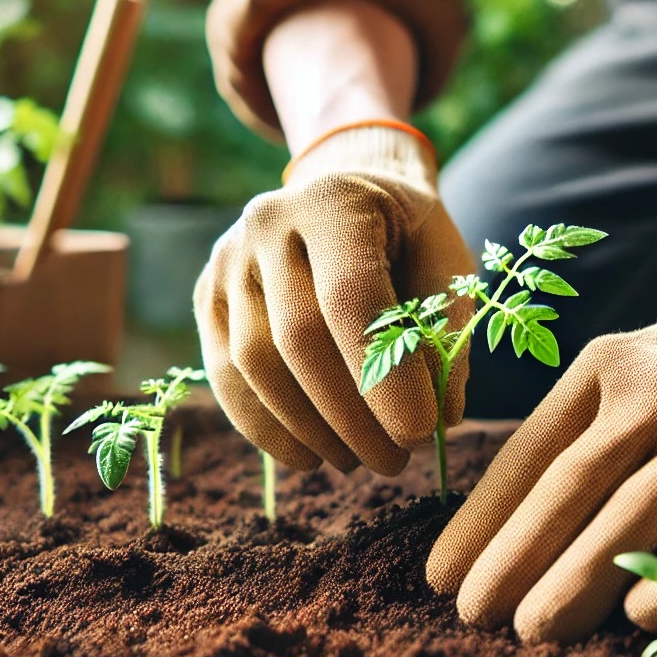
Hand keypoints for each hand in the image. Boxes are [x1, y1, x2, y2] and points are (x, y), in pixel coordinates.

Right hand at [194, 124, 472, 475]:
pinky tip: (310, 456)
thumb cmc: (405, 235)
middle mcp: (269, 221)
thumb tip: (443, 418)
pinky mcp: (208, 295)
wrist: (343, 195)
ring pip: (255, 363)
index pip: (351, 296)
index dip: (385, 374)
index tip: (421, 433)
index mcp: (336, 202)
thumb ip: (448, 328)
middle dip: (350, 415)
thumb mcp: (444, 259)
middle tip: (394, 462)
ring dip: (309, 430)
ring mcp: (228, 257)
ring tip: (358, 461)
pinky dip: (266, 428)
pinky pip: (225, 375)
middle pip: (298, 336)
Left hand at [426, 248, 656, 641]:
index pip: (532, 453)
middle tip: (477, 615)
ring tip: (534, 630)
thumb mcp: (615, 388)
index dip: (484, 519)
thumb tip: (498, 546)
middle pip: (577, 481)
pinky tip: (640, 618)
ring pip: (641, 508)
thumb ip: (568, 448)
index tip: (444, 577)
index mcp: (600, 369)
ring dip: (583, 574)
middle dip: (520, 553)